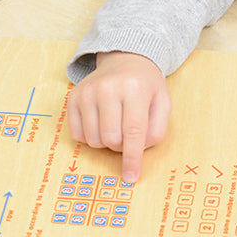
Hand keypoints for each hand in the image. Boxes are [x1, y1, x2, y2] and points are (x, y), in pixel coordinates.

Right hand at [67, 51, 170, 182]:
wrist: (125, 60)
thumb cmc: (146, 86)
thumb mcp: (162, 103)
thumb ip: (157, 130)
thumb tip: (138, 152)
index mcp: (135, 89)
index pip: (133, 132)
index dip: (132, 158)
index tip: (131, 177)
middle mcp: (108, 88)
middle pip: (111, 139)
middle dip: (122, 146)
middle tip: (128, 133)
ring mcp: (87, 92)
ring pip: (93, 140)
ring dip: (106, 142)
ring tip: (115, 124)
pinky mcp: (73, 97)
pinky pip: (77, 135)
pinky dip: (90, 137)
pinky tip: (100, 122)